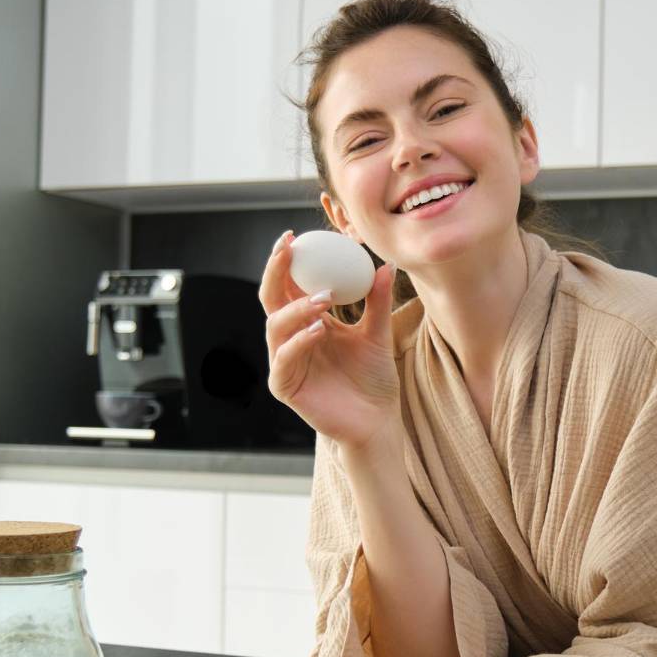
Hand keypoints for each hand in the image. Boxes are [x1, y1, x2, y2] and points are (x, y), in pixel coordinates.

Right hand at [259, 230, 401, 451]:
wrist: (377, 421)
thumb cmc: (374, 380)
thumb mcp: (379, 334)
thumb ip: (377, 301)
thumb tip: (385, 264)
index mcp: (308, 321)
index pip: (289, 284)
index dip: (288, 260)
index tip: (296, 235)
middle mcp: (291, 338)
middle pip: (271, 297)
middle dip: (276, 270)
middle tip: (289, 249)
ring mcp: (284, 361)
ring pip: (275, 325)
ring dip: (297, 307)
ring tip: (324, 296)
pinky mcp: (285, 386)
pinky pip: (284, 359)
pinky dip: (299, 341)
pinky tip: (319, 329)